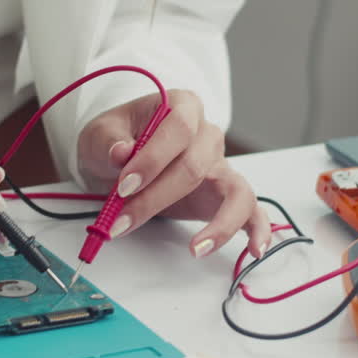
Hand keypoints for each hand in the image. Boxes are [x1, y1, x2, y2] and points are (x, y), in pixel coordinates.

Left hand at [77, 90, 271, 258]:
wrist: (120, 165)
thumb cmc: (114, 143)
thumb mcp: (99, 134)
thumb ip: (108, 141)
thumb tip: (122, 153)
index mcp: (182, 107)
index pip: (178, 128)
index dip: (153, 158)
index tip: (124, 186)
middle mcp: (207, 135)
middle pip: (196, 166)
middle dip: (157, 198)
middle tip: (122, 221)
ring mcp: (221, 166)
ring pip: (236, 192)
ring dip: (217, 224)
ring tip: (196, 249)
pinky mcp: (225, 195)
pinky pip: (252, 211)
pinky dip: (258, 230)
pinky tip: (254, 250)